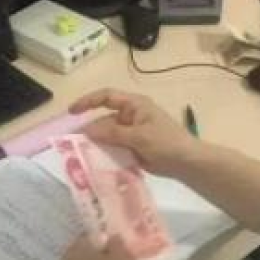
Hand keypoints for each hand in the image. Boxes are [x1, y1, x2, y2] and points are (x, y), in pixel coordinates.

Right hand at [71, 88, 197, 177]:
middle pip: (104, 120)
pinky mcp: (132, 148)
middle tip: (72, 144)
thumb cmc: (166, 142)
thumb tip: (87, 131)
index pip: (106, 97)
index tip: (72, 112)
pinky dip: (104, 153)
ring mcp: (131, 133)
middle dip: (90, 130)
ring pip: (107, 136)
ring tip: (80, 155)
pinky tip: (94, 162)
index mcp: (134, 105)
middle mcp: (130, 116)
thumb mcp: (139, 136)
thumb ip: (112, 133)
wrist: (186, 163)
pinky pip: (113, 148)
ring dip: (96, 144)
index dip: (88, 101)